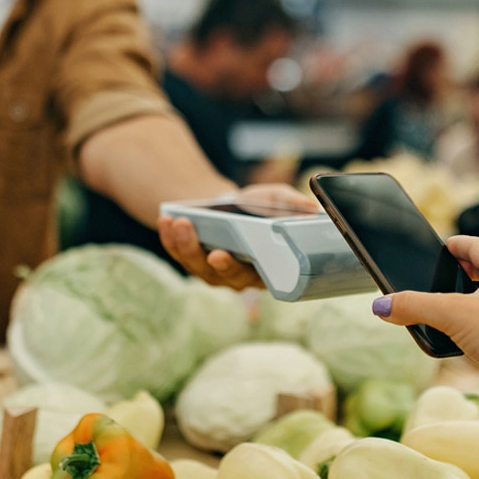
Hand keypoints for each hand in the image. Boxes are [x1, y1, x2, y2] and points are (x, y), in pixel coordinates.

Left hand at [158, 184, 317, 290]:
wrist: (230, 204)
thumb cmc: (257, 207)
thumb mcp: (276, 200)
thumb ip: (293, 203)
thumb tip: (313, 207)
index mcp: (264, 269)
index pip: (255, 278)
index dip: (238, 271)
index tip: (223, 257)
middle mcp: (237, 276)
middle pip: (223, 276)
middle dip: (212, 260)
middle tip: (206, 244)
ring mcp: (211, 271)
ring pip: (196, 266)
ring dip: (185, 245)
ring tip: (180, 222)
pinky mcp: (190, 260)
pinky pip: (177, 254)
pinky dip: (169, 238)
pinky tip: (166, 221)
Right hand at [373, 236, 478, 405]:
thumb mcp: (452, 315)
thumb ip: (414, 306)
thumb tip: (382, 306)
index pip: (477, 245)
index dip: (456, 245)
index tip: (441, 248)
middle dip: (463, 273)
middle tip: (441, 277)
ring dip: (470, 300)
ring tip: (447, 308)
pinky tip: (464, 337)